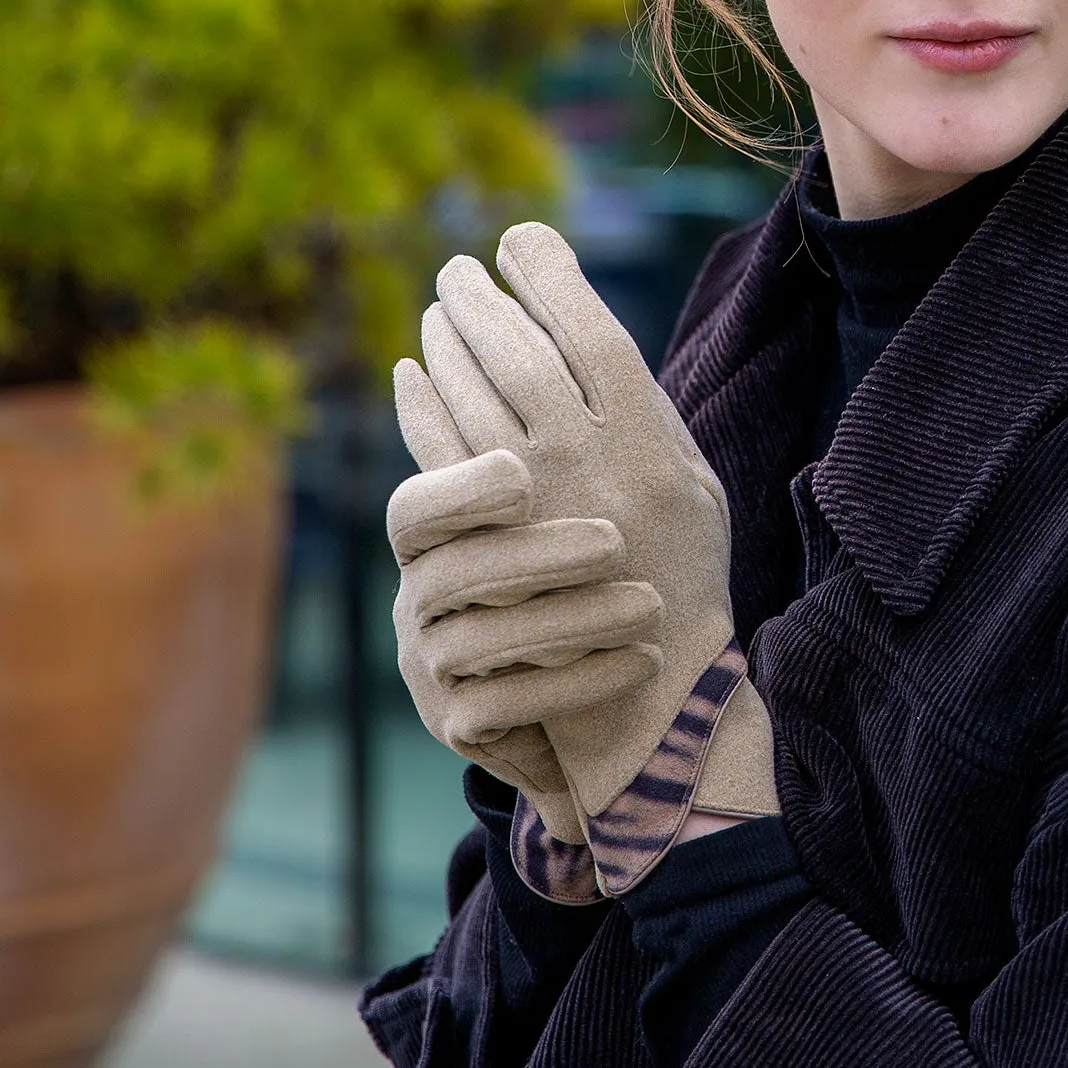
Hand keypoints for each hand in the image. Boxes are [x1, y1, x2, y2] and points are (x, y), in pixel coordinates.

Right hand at [388, 402, 663, 843]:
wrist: (596, 687)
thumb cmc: (599, 571)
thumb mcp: (586, 499)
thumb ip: (577, 436)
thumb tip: (593, 341)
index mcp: (441, 532)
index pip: (420, 503)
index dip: (461, 487)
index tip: (524, 478)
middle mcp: (423, 593)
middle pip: (452, 572)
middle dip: (533, 553)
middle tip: (613, 543)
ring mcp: (434, 664)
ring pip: (482, 644)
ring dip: (570, 621)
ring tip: (647, 606)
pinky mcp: (462, 726)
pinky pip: (510, 709)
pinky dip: (580, 683)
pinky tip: (644, 660)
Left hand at [405, 223, 776, 849]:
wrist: (648, 682)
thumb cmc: (679, 565)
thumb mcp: (690, 478)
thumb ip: (644, 409)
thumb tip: (585, 331)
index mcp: (645, 437)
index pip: (589, 329)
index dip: (549, 275)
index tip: (520, 240)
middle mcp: (584, 462)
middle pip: (519, 353)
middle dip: (483, 300)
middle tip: (459, 270)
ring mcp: (528, 503)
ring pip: (473, 395)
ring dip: (448, 342)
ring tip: (438, 311)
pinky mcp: (482, 540)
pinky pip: (436, 452)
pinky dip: (418, 404)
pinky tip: (409, 372)